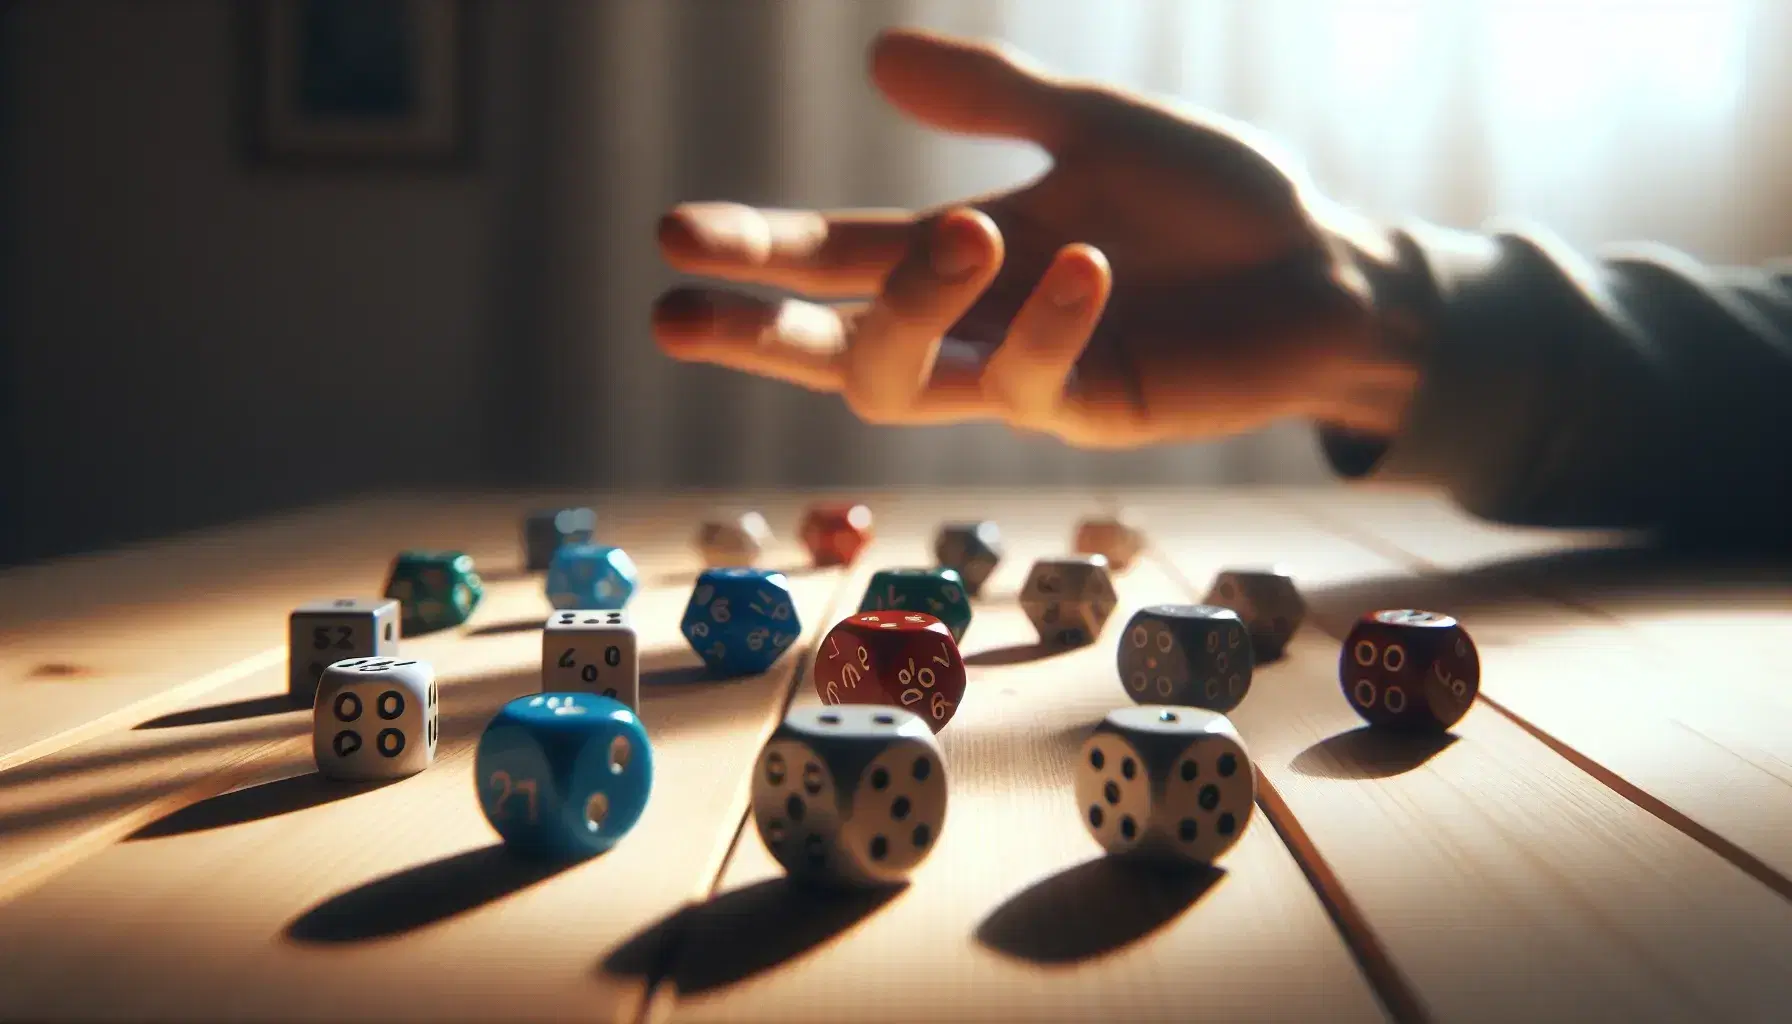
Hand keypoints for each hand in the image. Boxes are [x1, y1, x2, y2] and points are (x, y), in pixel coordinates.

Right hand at [652, 29, 1421, 447]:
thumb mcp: (1099, 130)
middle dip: (755, 335)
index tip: (671, 231)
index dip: (756, 249)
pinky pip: (1030, 384)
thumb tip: (875, 57)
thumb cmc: (1216, 205)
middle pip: (834, 349)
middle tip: (675, 315)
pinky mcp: (1089, 415)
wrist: (1325, 272)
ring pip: (907, 386)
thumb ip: (997, 99)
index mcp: (960, 256)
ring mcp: (1023, 380)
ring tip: (958, 230)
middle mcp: (973, 326)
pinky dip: (1046, 320)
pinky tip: (1087, 262)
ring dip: (907, 310)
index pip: (832, 257)